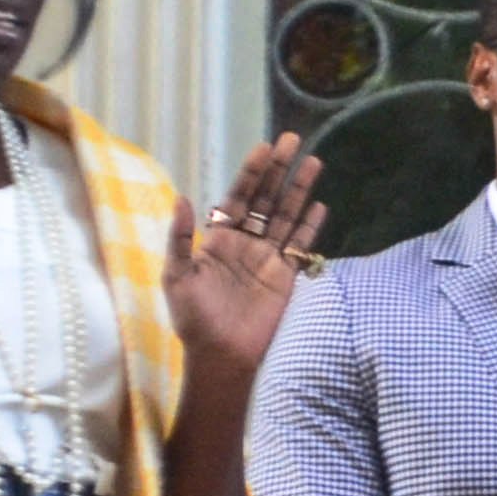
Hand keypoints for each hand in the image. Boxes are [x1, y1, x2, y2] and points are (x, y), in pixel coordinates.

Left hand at [165, 133, 326, 377]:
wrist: (220, 356)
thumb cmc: (193, 318)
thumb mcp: (176, 277)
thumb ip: (180, 238)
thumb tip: (184, 198)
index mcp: (219, 239)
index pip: (239, 197)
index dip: (251, 172)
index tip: (263, 147)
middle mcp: (246, 243)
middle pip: (266, 198)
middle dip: (279, 169)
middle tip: (292, 139)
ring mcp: (268, 259)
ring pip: (287, 216)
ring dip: (299, 190)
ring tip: (314, 163)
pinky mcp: (286, 278)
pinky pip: (301, 246)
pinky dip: (310, 227)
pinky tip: (320, 206)